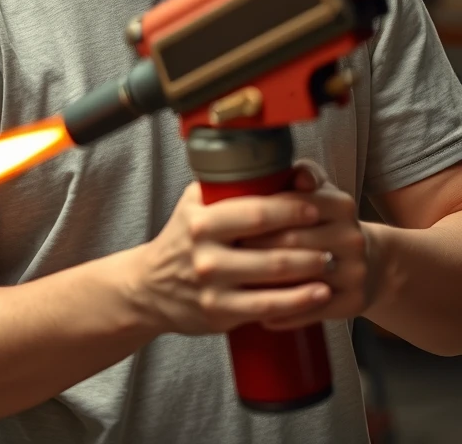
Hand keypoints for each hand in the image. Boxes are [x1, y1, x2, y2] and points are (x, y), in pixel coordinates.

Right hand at [132, 179, 332, 336]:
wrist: (150, 286)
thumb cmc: (181, 240)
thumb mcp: (193, 204)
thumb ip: (225, 187)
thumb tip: (274, 170)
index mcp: (200, 220)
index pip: (255, 211)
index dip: (291, 209)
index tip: (314, 206)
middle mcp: (205, 252)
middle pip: (271, 247)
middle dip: (310, 242)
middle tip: (333, 238)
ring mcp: (213, 285)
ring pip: (274, 278)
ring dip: (310, 270)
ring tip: (331, 262)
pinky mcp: (220, 313)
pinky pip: (269, 308)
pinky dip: (300, 302)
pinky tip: (320, 294)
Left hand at [241, 160, 372, 330]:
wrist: (369, 262)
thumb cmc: (325, 222)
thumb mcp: (317, 192)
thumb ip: (298, 173)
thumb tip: (290, 171)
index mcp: (340, 204)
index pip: (292, 206)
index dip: (258, 214)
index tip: (227, 220)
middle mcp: (353, 237)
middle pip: (292, 241)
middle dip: (253, 246)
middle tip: (222, 252)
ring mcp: (356, 272)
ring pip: (301, 278)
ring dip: (265, 283)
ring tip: (232, 283)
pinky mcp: (355, 303)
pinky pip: (314, 311)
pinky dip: (285, 315)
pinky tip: (260, 316)